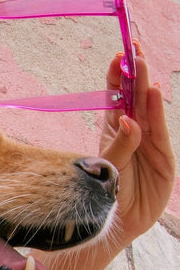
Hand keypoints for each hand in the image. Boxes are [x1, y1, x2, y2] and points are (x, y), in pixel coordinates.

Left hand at [98, 42, 174, 245]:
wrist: (118, 221)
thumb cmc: (106, 192)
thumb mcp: (106, 166)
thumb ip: (118, 145)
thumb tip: (127, 119)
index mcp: (115, 129)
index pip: (116, 97)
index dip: (117, 77)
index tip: (116, 56)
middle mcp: (134, 132)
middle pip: (135, 96)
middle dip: (135, 72)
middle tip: (133, 49)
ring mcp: (150, 142)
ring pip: (147, 109)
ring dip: (145, 86)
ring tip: (142, 63)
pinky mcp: (163, 157)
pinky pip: (159, 130)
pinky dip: (156, 112)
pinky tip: (154, 93)